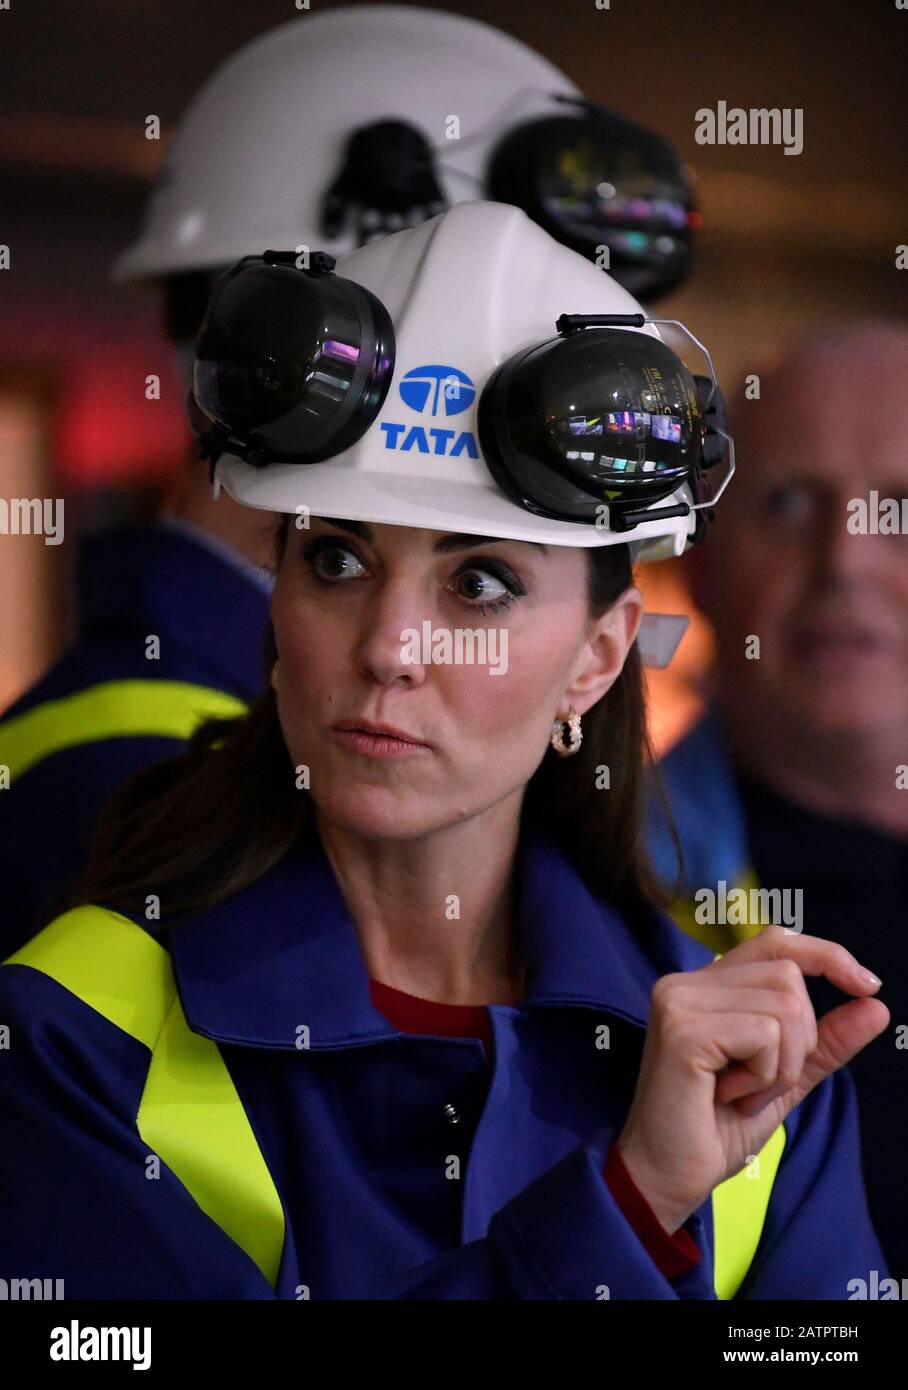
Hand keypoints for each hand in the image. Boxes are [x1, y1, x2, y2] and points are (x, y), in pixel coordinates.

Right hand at [616, 927, 888, 1233]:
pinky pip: (765, 1035)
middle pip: (789, 977)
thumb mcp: (783, 1079)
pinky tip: (728, 1096)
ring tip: (742, 1093)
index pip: (776, 942)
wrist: (666, 1177)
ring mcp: (680, 1001)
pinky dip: (764, 1076)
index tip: (868, 986)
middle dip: (799, 1041)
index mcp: (704, 986)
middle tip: (759, 1084)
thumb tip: (876, 1005)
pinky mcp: (683, 1030)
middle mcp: (685, 982)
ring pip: (784, 1007)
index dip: (827, 955)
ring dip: (781, 1065)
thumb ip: (824, 1042)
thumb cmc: (714, 1128)